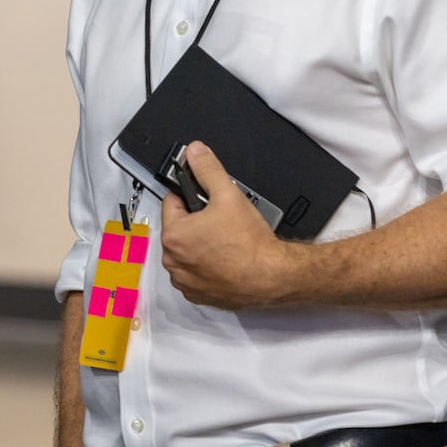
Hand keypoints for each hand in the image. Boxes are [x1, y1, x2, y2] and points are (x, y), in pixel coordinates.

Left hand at [158, 141, 295, 308]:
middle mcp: (173, 261)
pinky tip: (224, 260)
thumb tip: (195, 151)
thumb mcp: (228, 195)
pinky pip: (195, 274)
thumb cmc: (250, 242)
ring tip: (224, 241)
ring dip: (199, 245)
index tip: (206, 200)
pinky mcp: (198, 295)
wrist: (273, 277)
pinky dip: (205, 267)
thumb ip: (208, 169)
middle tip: (220, 221)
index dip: (190, 197)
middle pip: (178, 229)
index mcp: (173, 236)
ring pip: (186, 252)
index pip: (172, 203)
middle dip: (195, 222)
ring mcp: (185, 281)